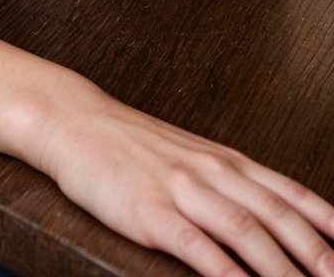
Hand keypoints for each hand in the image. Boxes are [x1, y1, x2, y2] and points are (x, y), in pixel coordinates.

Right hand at [36, 79, 333, 276]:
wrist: (73, 120)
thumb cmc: (130, 144)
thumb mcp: (189, 156)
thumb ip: (229, 183)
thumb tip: (270, 218)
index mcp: (225, 160)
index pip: (290, 194)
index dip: (327, 223)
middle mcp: (212, 172)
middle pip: (278, 217)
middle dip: (317, 254)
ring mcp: (182, 190)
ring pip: (247, 232)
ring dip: (284, 269)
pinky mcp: (151, 213)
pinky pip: (198, 247)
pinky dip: (226, 273)